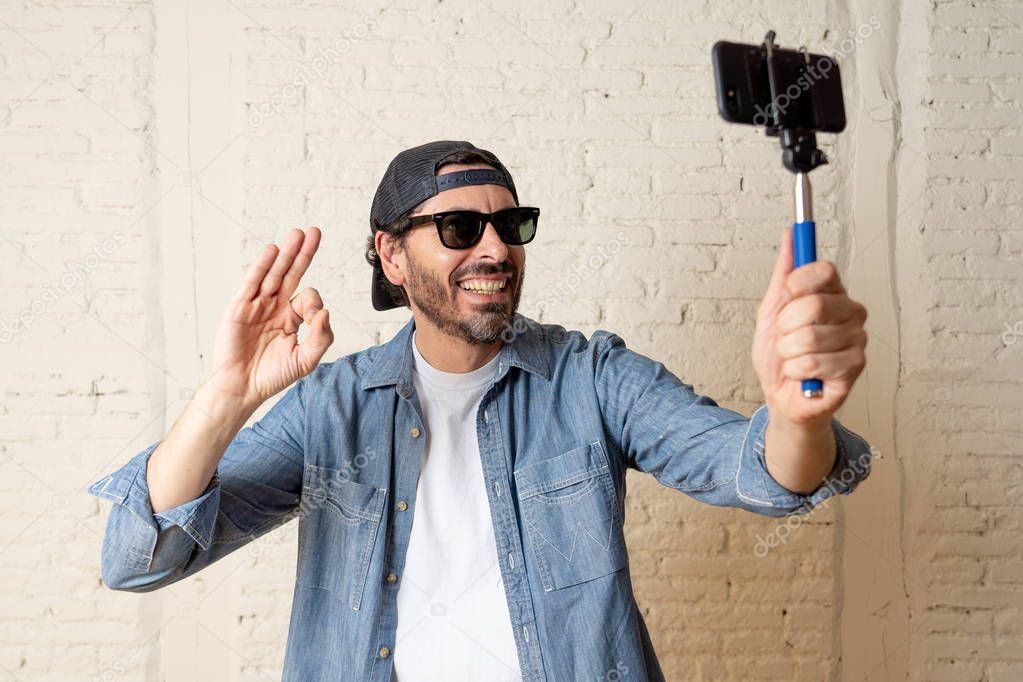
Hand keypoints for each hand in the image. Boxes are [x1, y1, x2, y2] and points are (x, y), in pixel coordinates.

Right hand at [207, 227, 333, 409]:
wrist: (242, 388)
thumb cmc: (273, 376)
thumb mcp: (305, 360)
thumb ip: (320, 337)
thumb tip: (327, 313)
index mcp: (291, 318)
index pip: (308, 297)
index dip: (314, 303)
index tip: (313, 319)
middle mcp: (275, 307)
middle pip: (292, 273)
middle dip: (304, 253)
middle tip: (314, 232)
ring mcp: (257, 305)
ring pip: (274, 273)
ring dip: (286, 253)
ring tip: (297, 233)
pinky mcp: (240, 307)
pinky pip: (253, 282)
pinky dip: (262, 266)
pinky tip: (273, 250)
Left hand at [752, 227, 867, 427]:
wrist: (781, 395)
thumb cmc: (779, 355)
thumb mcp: (772, 310)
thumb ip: (783, 274)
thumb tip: (790, 235)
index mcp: (832, 293)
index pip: (823, 269)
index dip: (797, 283)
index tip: (786, 296)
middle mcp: (850, 312)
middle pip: (815, 303)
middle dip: (786, 325)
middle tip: (786, 337)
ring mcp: (856, 338)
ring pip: (809, 336)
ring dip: (788, 351)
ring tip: (793, 358)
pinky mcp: (855, 365)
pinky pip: (813, 362)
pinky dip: (796, 370)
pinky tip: (803, 374)